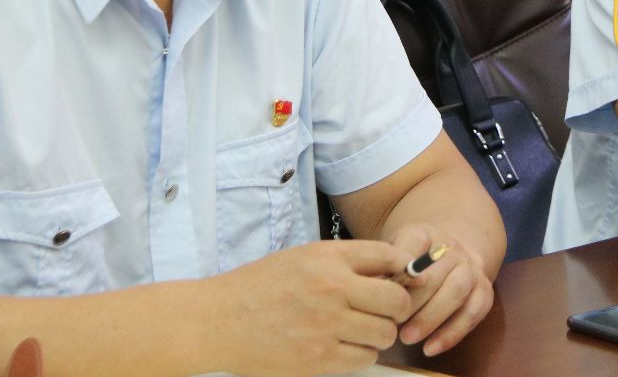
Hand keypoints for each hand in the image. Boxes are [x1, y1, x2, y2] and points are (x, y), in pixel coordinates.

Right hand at [207, 239, 414, 376]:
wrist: (215, 321)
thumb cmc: (259, 286)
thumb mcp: (303, 257)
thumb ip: (345, 262)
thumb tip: (391, 272)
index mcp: (329, 257)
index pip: (390, 257)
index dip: (402, 270)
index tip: (399, 280)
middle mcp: (332, 288)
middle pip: (397, 300)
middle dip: (396, 307)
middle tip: (383, 311)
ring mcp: (326, 325)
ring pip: (385, 333)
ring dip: (379, 334)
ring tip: (360, 331)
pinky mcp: (317, 359)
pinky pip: (364, 359)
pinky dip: (361, 354)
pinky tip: (344, 347)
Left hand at [388, 222, 494, 355]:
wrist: (449, 253)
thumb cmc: (411, 260)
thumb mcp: (393, 253)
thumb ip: (382, 268)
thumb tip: (369, 288)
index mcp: (426, 233)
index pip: (415, 242)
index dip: (403, 266)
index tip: (385, 290)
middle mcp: (452, 247)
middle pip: (436, 273)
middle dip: (413, 301)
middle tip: (391, 323)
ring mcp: (471, 267)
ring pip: (457, 290)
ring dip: (432, 317)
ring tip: (407, 338)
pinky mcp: (484, 290)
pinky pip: (474, 311)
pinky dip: (453, 332)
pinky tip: (430, 348)